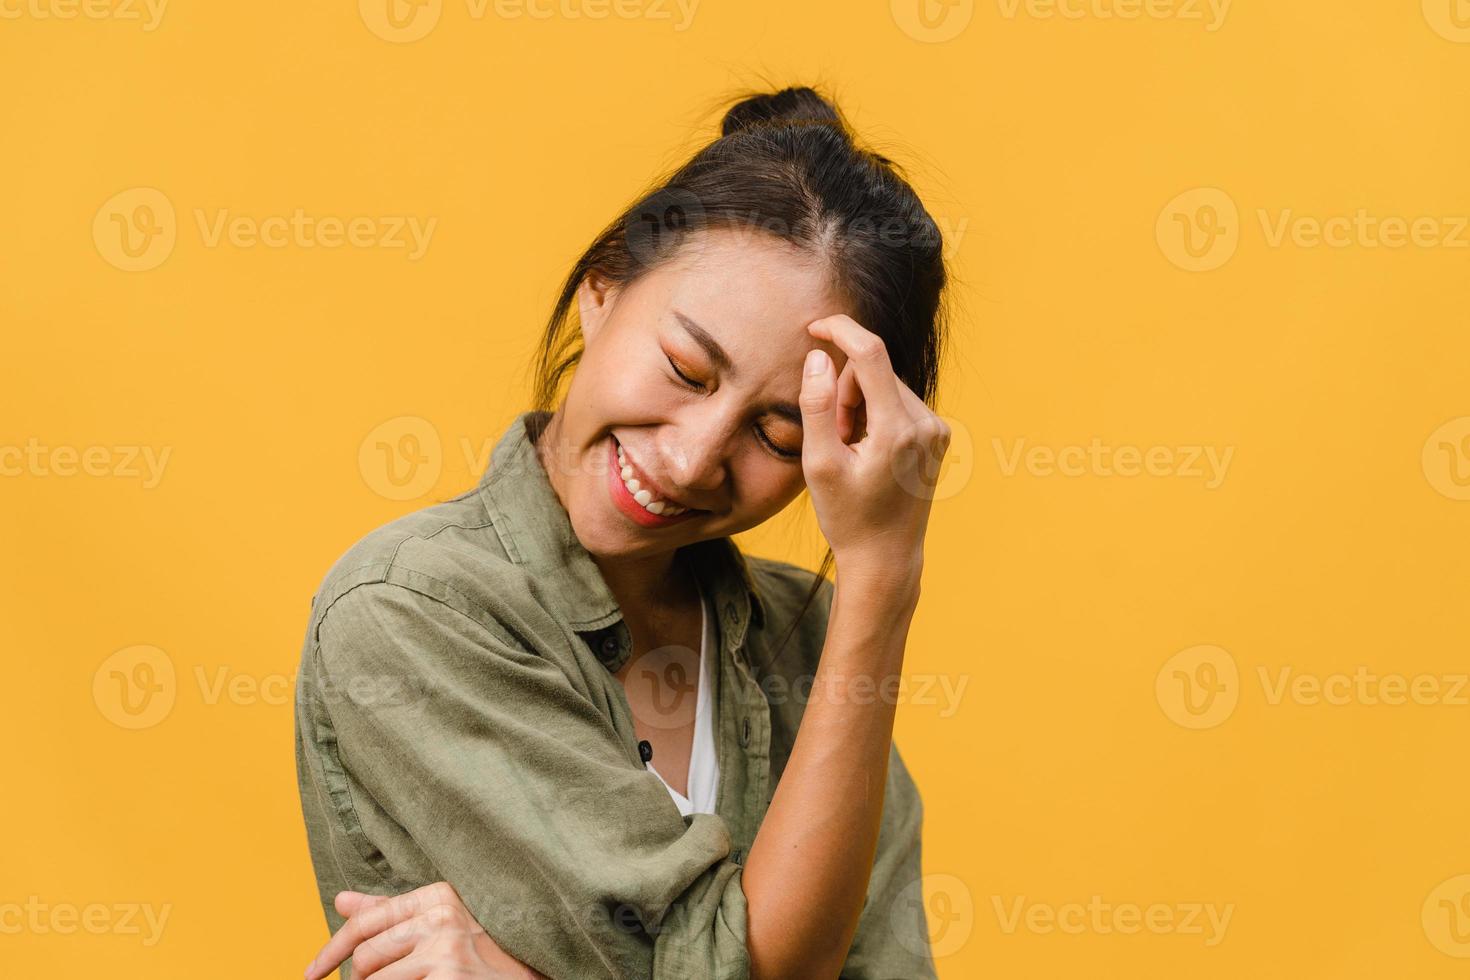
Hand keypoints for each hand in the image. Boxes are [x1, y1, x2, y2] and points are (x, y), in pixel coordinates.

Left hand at [303, 881, 548, 979]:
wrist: (535, 973)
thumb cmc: (487, 953)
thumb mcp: (444, 923)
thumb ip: (392, 912)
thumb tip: (340, 901)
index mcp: (439, 896)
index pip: (366, 922)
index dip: (330, 951)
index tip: (311, 973)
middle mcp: (441, 917)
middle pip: (366, 957)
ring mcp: (445, 951)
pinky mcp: (448, 978)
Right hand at [800, 315, 950, 580]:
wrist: (885, 556)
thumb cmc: (848, 516)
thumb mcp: (819, 464)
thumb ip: (816, 406)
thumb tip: (819, 356)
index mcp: (897, 429)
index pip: (871, 354)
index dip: (841, 331)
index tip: (814, 327)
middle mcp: (926, 423)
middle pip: (873, 372)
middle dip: (844, 392)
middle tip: (834, 439)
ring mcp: (937, 429)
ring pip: (884, 386)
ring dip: (859, 406)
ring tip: (853, 452)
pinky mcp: (938, 434)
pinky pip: (897, 402)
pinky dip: (876, 415)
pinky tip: (869, 452)